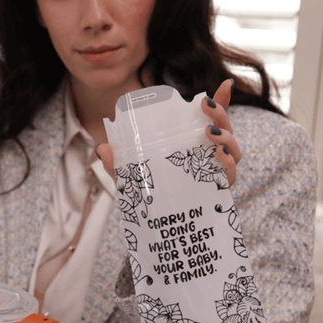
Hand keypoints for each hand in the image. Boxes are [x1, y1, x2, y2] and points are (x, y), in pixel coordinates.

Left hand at [97, 79, 240, 185]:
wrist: (161, 225)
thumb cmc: (152, 195)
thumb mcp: (134, 178)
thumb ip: (120, 164)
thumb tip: (102, 148)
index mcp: (195, 147)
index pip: (212, 122)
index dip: (223, 101)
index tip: (224, 84)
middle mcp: (211, 158)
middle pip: (227, 132)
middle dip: (222, 116)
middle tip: (206, 107)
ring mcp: (217, 174)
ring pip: (234, 151)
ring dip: (227, 137)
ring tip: (209, 134)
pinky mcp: (219, 192)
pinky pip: (231, 176)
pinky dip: (229, 164)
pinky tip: (219, 156)